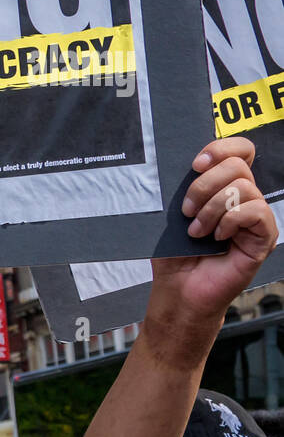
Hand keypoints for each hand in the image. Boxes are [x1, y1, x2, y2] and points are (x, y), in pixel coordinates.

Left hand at [150, 138, 277, 331]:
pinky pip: (255, 212)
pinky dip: (230, 221)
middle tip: (186, 211)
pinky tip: (216, 238)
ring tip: (196, 231)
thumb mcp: (172, 213)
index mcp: (223, 186)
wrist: (178, 287)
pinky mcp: (264, 237)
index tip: (195, 165)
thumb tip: (187, 164)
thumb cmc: (175, 251)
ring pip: (244, 187)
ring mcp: (255, 216)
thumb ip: (183, 186)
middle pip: (238, 164)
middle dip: (204, 184)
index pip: (239, 150)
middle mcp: (244, 197)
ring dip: (212, 208)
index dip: (220, 148)